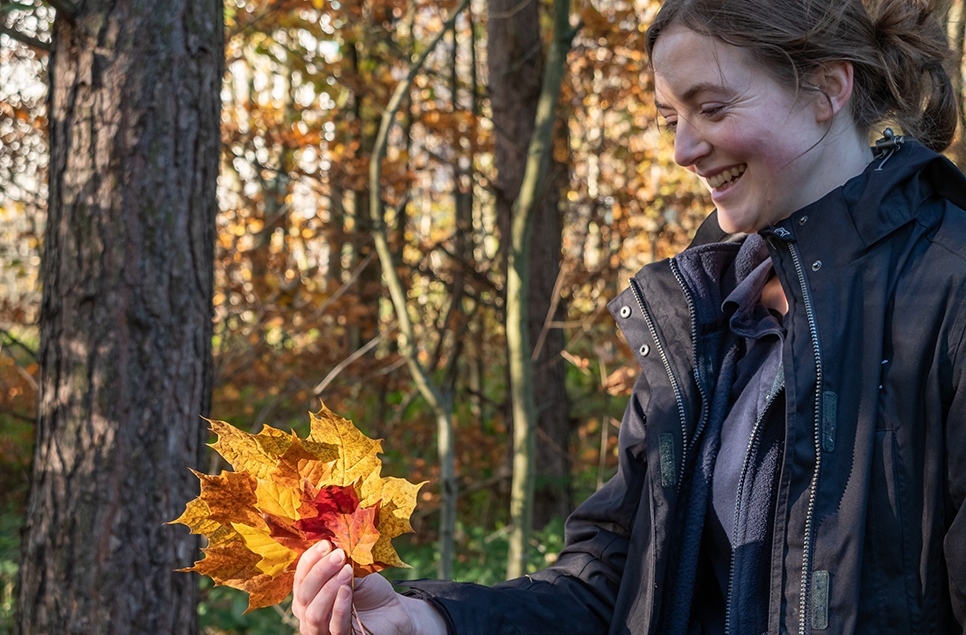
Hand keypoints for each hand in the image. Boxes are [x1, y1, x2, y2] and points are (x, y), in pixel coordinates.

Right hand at [292, 541, 446, 634]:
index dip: (309, 560)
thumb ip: (340, 563)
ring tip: (346, 571)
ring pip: (313, 613)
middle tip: (339, 555)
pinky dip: (339, 607)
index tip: (326, 543)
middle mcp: (308, 614)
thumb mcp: (353, 572)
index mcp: (308, 595)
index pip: (300, 577)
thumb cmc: (370, 591)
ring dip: (328, 589)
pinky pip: (334, 626)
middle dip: (320, 572)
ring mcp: (322, 630)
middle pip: (303, 594)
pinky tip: (347, 590)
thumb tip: (330, 543)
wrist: (393, 610)